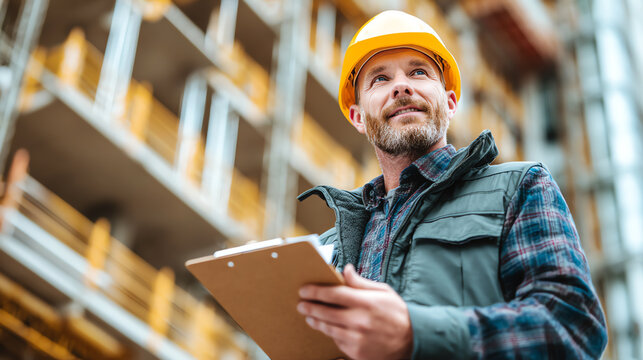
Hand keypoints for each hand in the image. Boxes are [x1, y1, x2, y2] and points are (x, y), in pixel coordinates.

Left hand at [297, 264, 412, 359]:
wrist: (413, 341)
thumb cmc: (397, 313)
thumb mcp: (383, 292)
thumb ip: (361, 282)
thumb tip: (345, 270)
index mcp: (366, 302)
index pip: (333, 293)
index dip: (316, 290)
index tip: (304, 289)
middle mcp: (360, 321)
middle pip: (325, 312)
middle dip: (310, 307)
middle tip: (301, 303)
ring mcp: (357, 338)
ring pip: (328, 328)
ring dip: (315, 321)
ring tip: (309, 316)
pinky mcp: (356, 352)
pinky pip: (337, 341)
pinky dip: (330, 333)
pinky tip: (326, 328)